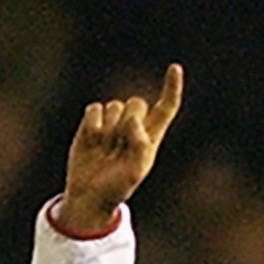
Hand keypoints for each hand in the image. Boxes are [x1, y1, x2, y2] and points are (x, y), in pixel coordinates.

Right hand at [53, 63, 184, 235]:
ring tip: (106, 148)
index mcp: (151, 137)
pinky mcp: (92, 122)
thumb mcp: (134, 172)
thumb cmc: (116, 187)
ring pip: (115, 105)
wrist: (89, 194)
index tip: (175, 68)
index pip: (166, 108)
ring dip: (110, 127)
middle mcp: (134, 126)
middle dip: (129, 120)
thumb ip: (139, 145)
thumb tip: (132, 120)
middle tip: (120, 147)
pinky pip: (95, 108)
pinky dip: (93, 124)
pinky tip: (93, 141)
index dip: (171, 88)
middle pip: (136, 103)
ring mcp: (113, 122)